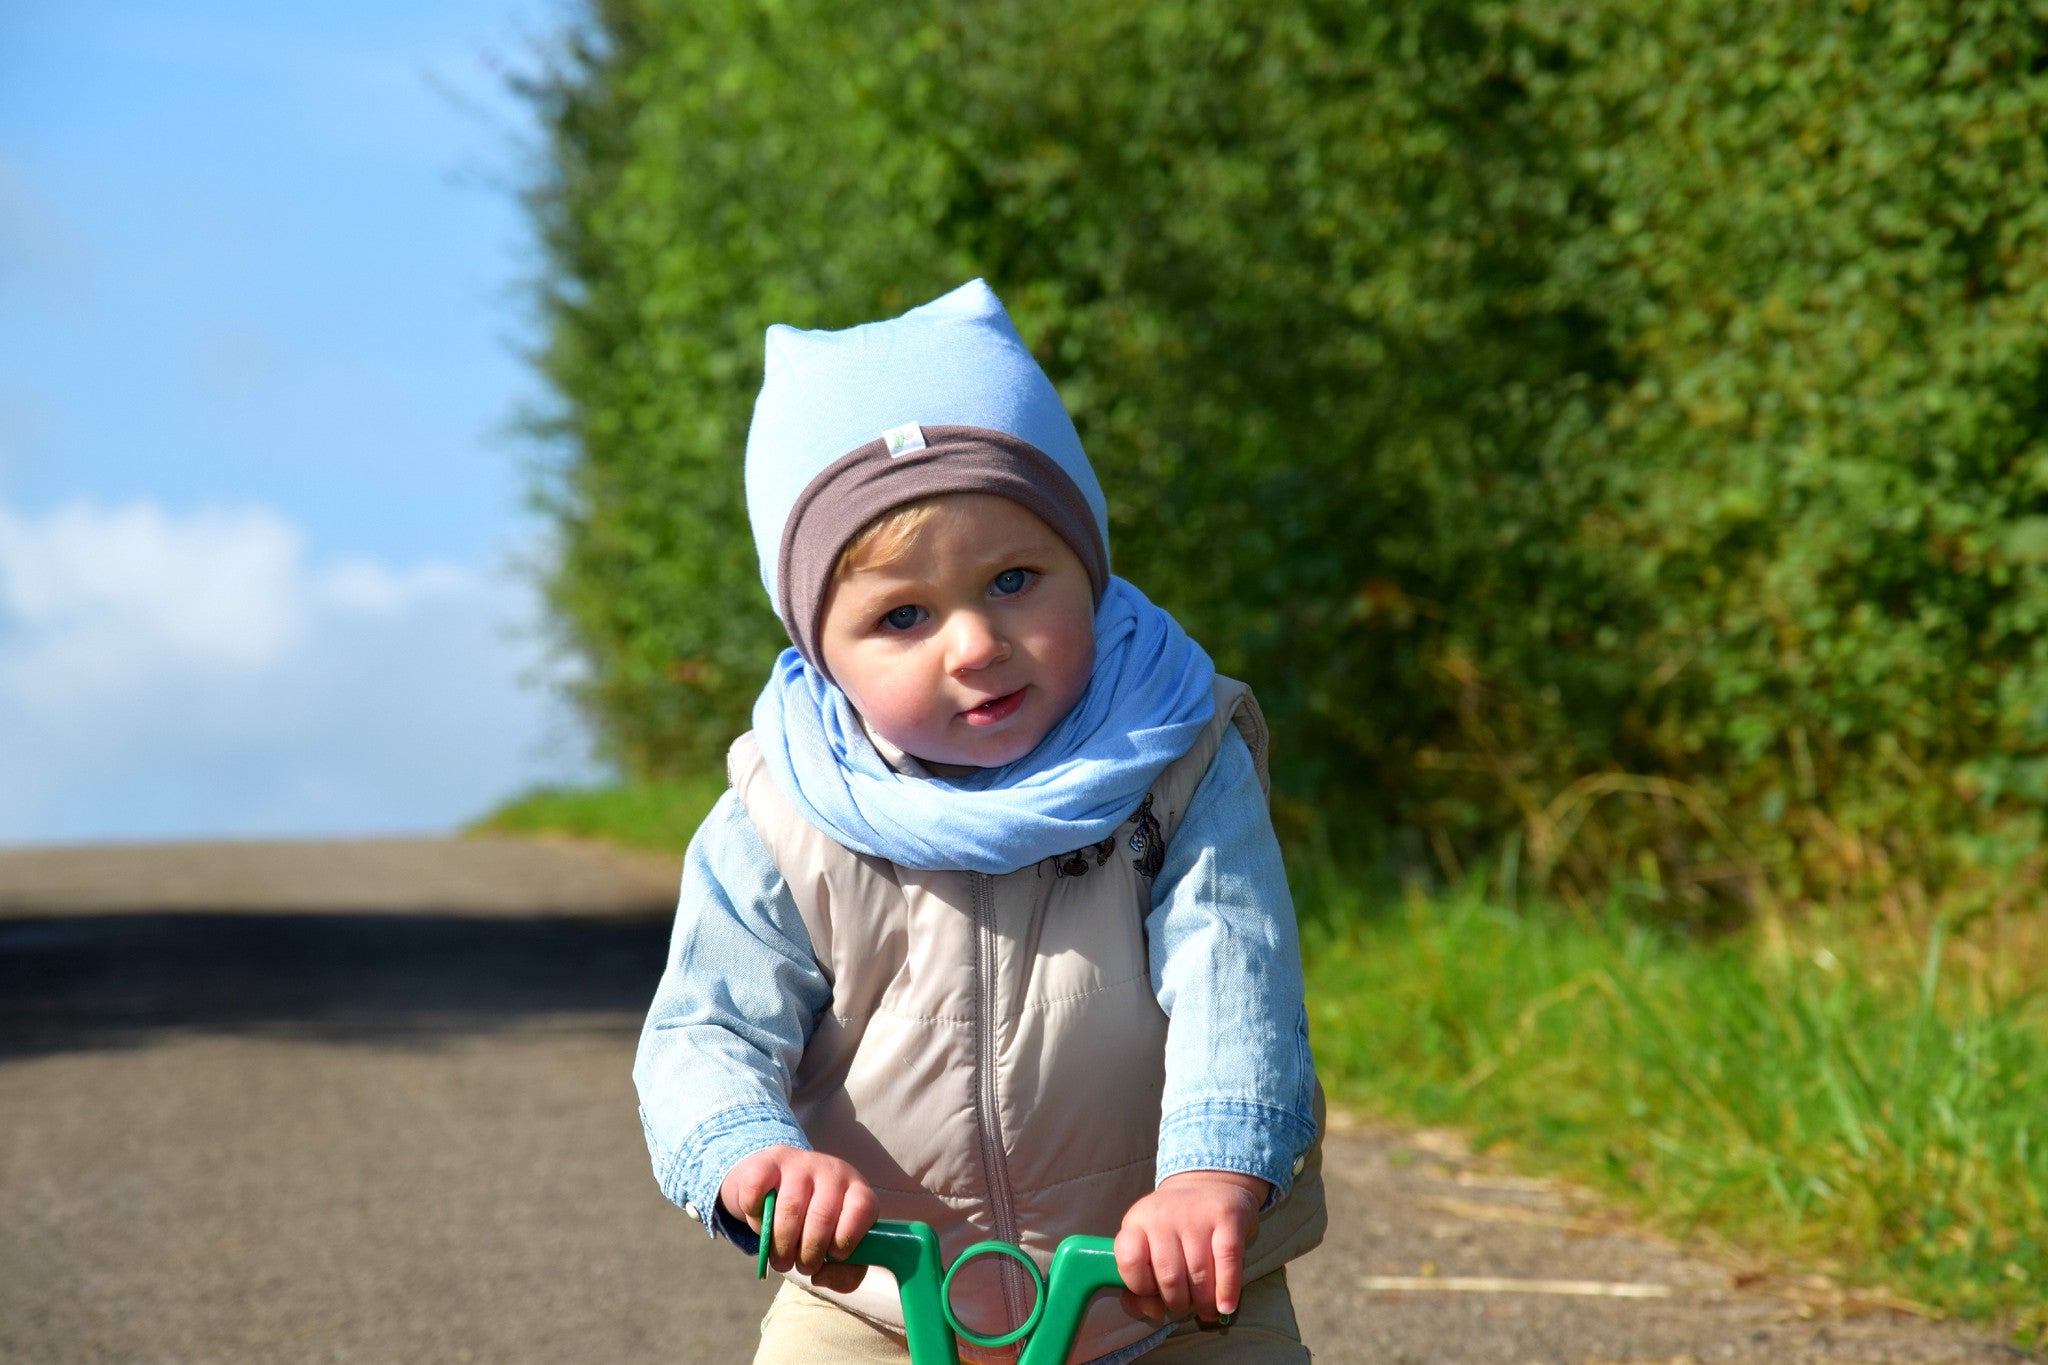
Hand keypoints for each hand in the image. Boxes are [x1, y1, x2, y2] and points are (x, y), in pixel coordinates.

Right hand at [720, 1145, 875, 1292]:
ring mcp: (800, 1163)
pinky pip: (758, 1192)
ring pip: (789, 1209)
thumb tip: (822, 1277)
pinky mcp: (769, 1161)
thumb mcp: (838, 1247)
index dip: (848, 1238)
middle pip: (822, 1217)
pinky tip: (762, 1225)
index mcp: (856, 1190)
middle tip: (801, 1267)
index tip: (833, 1255)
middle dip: (808, 1254)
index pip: (863, 1207)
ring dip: (781, 1246)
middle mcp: (832, 1171)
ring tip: (781, 1259)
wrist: (780, 1184)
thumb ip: (844, 1273)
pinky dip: (755, 1218)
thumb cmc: (816, 1225)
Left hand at [1114, 1170, 1268, 1321]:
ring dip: (1204, 1303)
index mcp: (1137, 1221)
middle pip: (1169, 1277)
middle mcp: (1164, 1215)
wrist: (1211, 1182)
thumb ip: (1141, 1278)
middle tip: (1185, 1306)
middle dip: (1178, 1303)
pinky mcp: (1227, 1218)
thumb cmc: (1176, 1225)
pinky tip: (1225, 1307)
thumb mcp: (1149, 1241)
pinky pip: (1227, 1264)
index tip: (1153, 1296)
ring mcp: (1196, 1215)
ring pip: (1199, 1276)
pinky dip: (1227, 1292)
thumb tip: (1149, 1312)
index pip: (1130, 1261)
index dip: (1141, 1288)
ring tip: (1206, 1309)